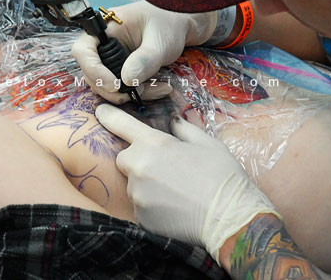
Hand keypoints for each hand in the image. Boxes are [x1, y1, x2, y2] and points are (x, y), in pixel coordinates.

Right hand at [72, 1, 216, 102]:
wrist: (183, 24)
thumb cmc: (170, 21)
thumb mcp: (160, 40)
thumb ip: (144, 59)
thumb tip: (126, 79)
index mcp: (105, 29)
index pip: (83, 51)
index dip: (93, 70)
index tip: (114, 84)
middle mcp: (103, 44)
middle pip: (92, 74)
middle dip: (114, 89)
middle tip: (137, 92)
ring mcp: (112, 58)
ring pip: (107, 85)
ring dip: (129, 94)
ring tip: (158, 89)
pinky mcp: (123, 70)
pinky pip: (122, 87)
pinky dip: (139, 92)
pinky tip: (160, 88)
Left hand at [95, 104, 279, 261]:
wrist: (231, 218)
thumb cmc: (223, 176)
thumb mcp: (207, 142)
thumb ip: (183, 128)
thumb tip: (173, 122)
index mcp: (154, 144)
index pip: (122, 125)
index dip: (108, 115)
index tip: (100, 111)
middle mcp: (139, 167)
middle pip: (124, 158)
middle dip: (137, 160)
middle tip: (164, 167)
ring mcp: (137, 194)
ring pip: (132, 183)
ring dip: (145, 184)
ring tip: (173, 191)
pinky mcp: (140, 217)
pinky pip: (139, 205)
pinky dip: (151, 204)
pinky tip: (172, 207)